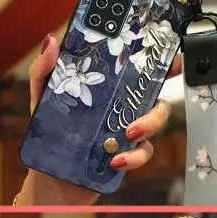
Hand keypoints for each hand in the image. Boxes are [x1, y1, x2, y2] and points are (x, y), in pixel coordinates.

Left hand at [16, 34, 180, 205]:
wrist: (48, 175)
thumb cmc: (48, 133)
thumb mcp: (42, 99)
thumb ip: (44, 72)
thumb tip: (51, 42)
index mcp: (109, 91)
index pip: (140, 72)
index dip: (161, 62)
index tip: (173, 56)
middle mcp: (122, 109)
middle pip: (156, 97)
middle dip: (161, 96)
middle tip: (151, 102)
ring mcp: (126, 133)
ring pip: (155, 123)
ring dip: (149, 125)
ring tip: (129, 134)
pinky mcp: (125, 157)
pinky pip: (142, 154)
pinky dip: (133, 158)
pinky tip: (115, 161)